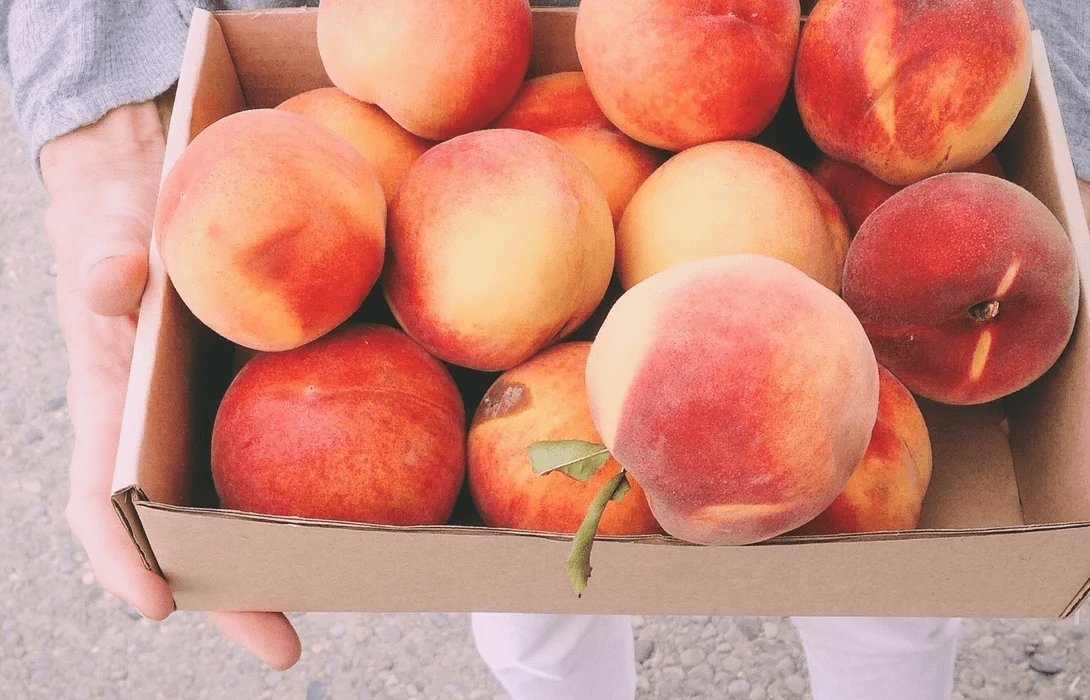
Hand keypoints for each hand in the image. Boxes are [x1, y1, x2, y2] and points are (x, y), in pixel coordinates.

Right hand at [41, 101, 300, 669]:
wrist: (157, 166)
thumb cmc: (122, 201)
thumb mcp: (110, 220)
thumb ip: (110, 253)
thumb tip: (117, 281)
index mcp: (112, 399)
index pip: (99, 495)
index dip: (121, 557)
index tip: (161, 606)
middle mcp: (164, 422)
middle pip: (188, 527)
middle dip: (232, 590)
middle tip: (285, 644)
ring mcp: (216, 409)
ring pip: (244, 495)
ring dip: (286, 549)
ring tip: (348, 590)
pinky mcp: (266, 382)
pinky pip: (297, 431)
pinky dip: (331, 469)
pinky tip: (388, 490)